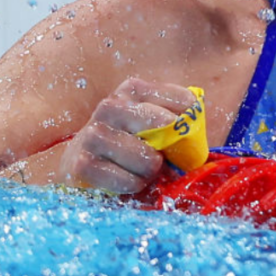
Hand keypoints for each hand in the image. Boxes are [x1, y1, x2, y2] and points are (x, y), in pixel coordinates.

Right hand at [58, 77, 197, 193]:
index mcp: (131, 90)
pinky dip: (134, 185)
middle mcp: (110, 106)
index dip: (190, 120)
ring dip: (151, 171)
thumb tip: (196, 127)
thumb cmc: (128, 142)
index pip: (181, 99)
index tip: (188, 130)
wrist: (80, 161)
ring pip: (147, 158)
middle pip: (163, 124)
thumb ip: (176, 120)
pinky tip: (126, 181)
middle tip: (162, 157)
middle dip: (169, 147)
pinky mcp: (82, 165)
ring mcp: (93, 134)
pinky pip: (127, 181)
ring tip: (142, 171)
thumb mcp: (151, 123)